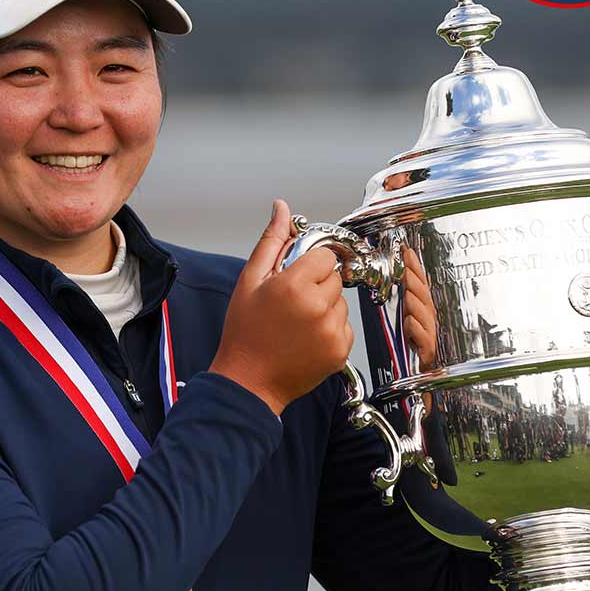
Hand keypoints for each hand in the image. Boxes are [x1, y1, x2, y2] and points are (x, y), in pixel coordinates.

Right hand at [208, 200, 352, 415]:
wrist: (249, 381)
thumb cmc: (245, 333)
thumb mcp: (249, 281)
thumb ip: (271, 242)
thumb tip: (281, 209)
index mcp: (294, 285)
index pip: (325, 256)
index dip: (308, 266)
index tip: (294, 278)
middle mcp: (318, 307)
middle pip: (335, 279)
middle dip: (316, 286)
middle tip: (290, 303)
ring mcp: (332, 331)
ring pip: (341, 302)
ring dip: (324, 307)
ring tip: (296, 323)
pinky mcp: (341, 351)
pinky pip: (345, 326)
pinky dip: (329, 329)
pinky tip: (305, 338)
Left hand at [401, 247, 438, 368]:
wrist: (417, 377)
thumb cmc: (409, 349)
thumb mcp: (402, 320)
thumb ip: (401, 301)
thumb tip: (396, 277)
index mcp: (420, 311)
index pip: (419, 286)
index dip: (415, 268)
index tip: (407, 252)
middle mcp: (428, 322)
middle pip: (425, 299)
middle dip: (416, 283)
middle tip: (406, 268)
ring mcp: (430, 338)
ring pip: (426, 318)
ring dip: (416, 305)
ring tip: (408, 293)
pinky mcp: (428, 354)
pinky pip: (424, 341)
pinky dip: (417, 331)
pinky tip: (410, 323)